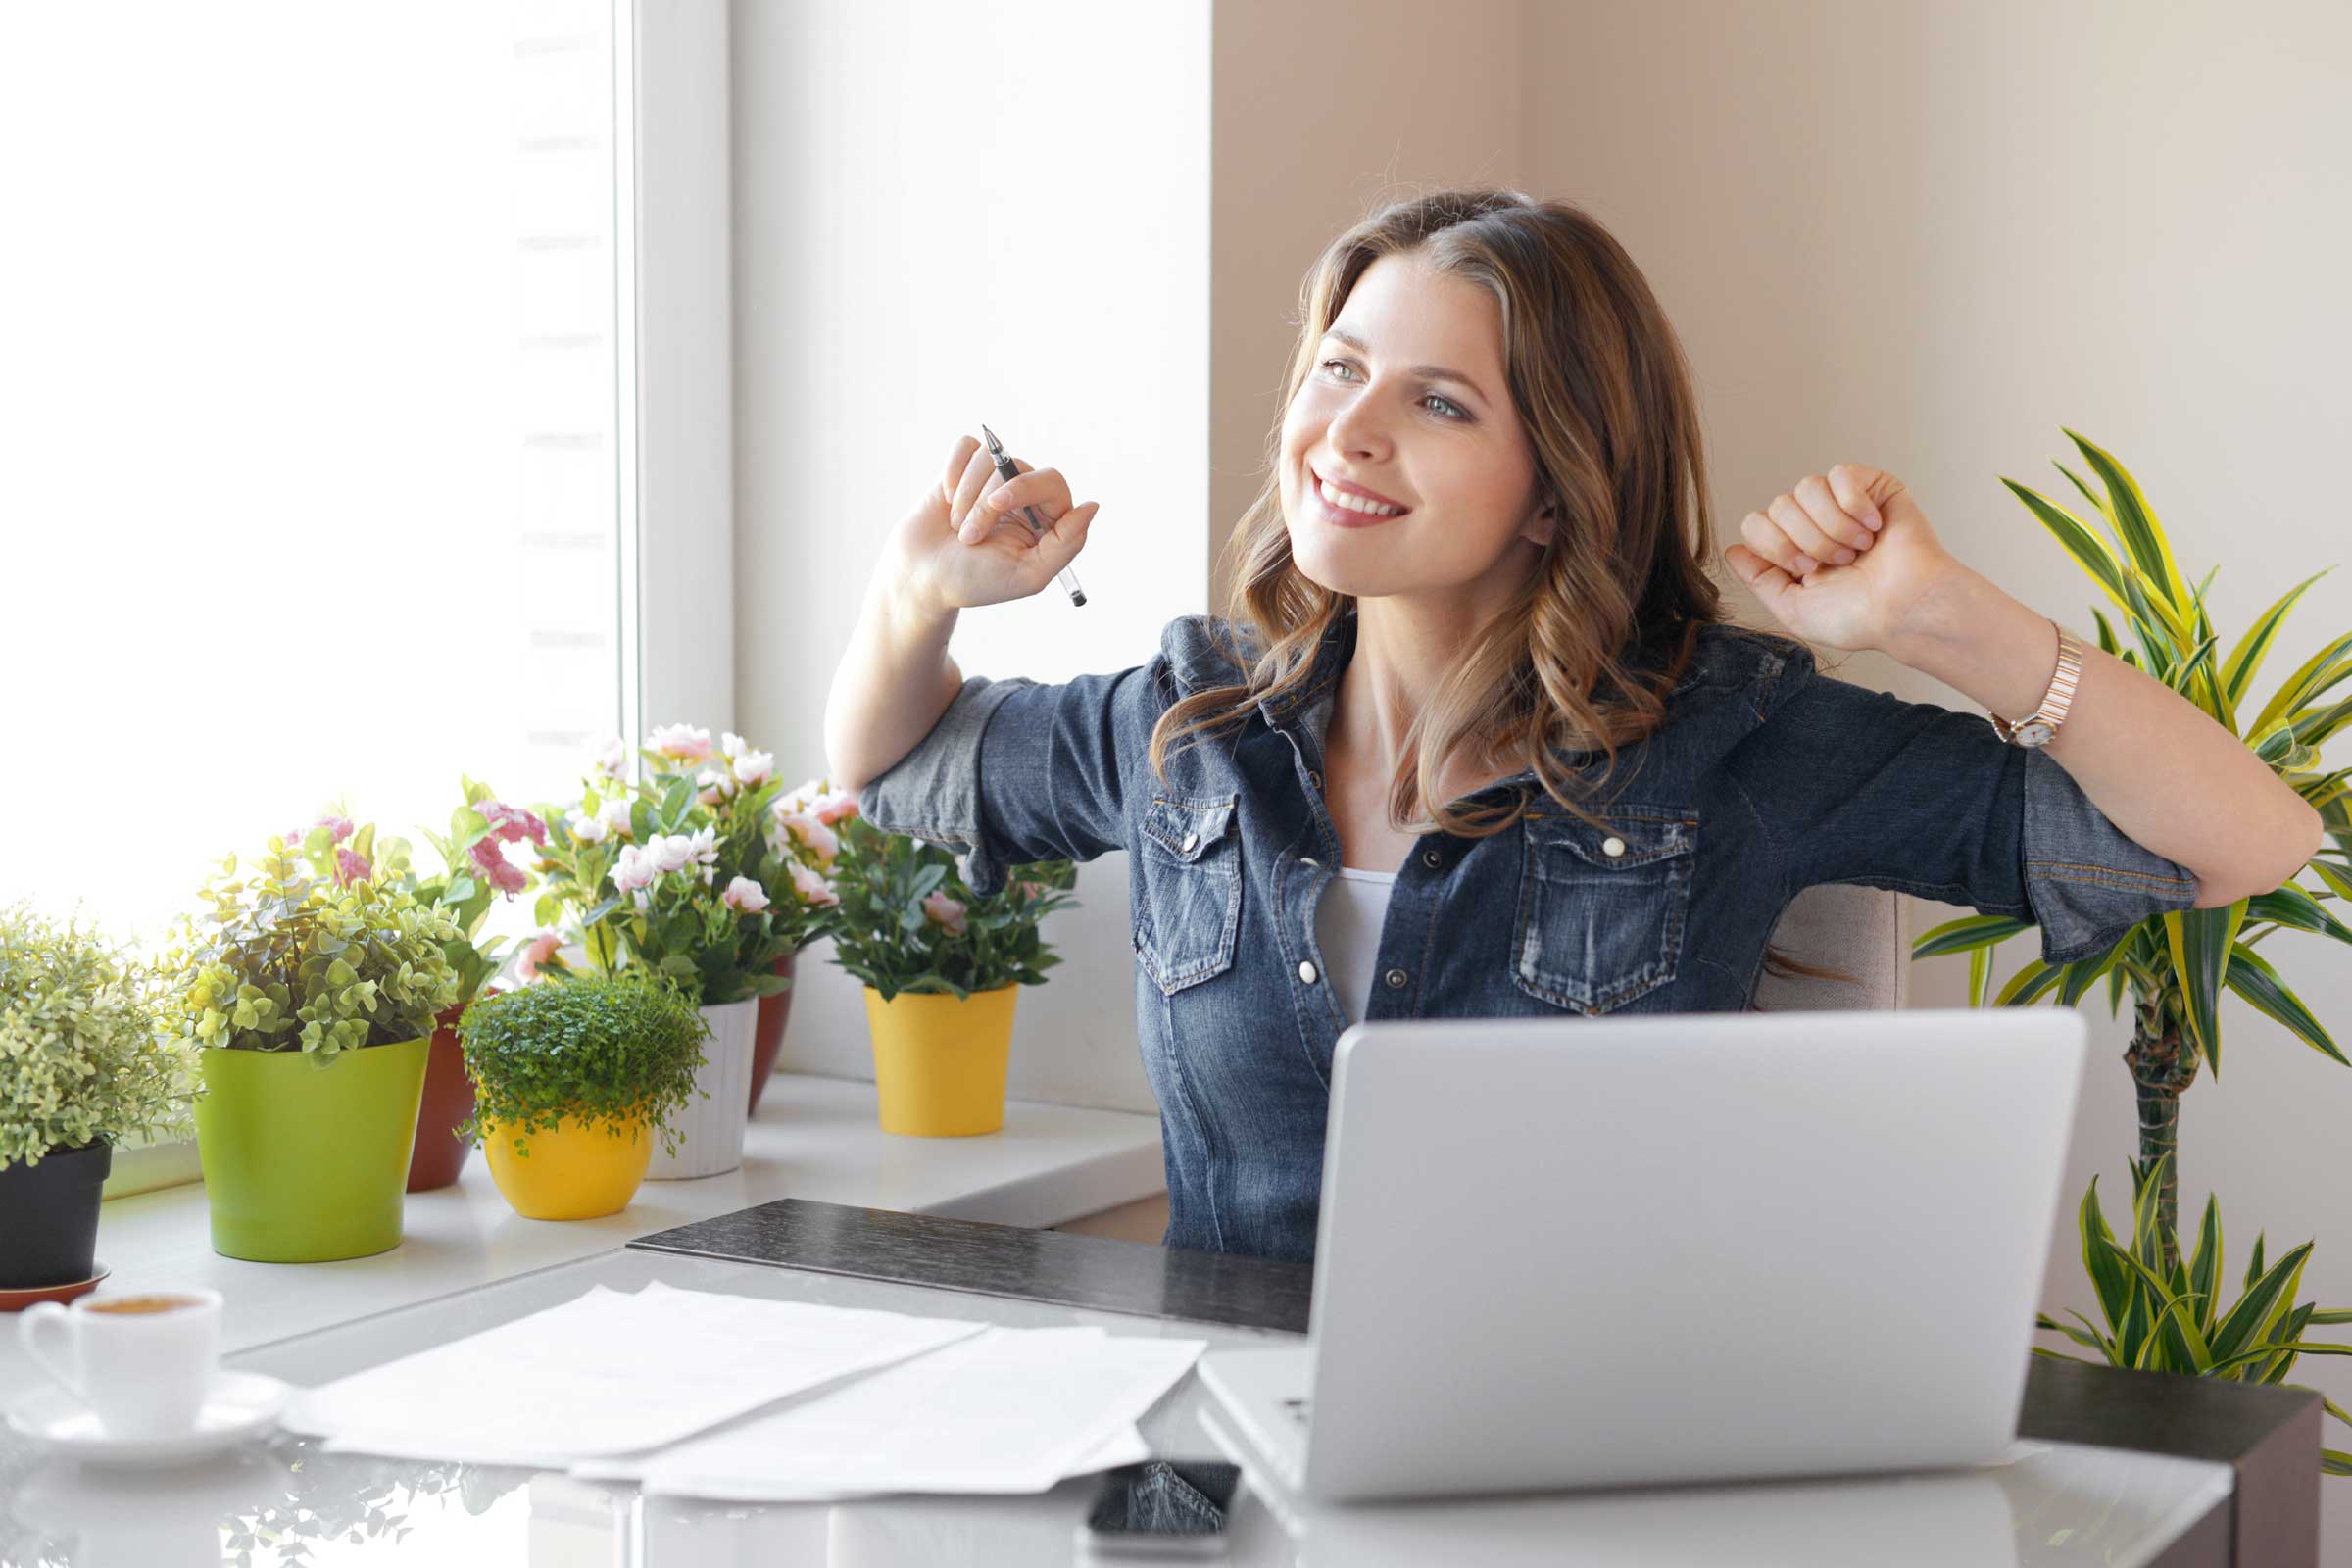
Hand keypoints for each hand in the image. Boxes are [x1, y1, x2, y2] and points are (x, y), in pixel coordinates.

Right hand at [887, 435, 1099, 612]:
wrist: (922, 576)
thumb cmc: (975, 581)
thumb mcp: (1028, 575)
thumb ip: (1066, 544)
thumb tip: (1092, 506)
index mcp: (1047, 521)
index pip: (1053, 483)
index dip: (1024, 488)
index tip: (995, 505)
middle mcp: (1025, 496)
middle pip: (1019, 467)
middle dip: (987, 501)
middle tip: (968, 535)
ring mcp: (994, 479)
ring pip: (989, 458)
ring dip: (966, 496)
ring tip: (957, 530)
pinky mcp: (964, 468)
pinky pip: (966, 447)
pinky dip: (952, 473)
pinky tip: (946, 500)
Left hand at [1722, 463, 1960, 652]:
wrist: (1906, 607)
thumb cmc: (1859, 616)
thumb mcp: (1794, 610)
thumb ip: (1760, 580)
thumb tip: (1732, 551)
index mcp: (1793, 550)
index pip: (1755, 523)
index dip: (1774, 545)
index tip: (1805, 571)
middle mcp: (1814, 523)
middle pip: (1778, 505)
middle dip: (1807, 540)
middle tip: (1838, 563)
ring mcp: (1842, 503)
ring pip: (1806, 487)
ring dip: (1831, 527)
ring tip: (1858, 549)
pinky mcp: (1871, 487)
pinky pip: (1840, 475)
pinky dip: (1854, 505)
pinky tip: (1873, 527)